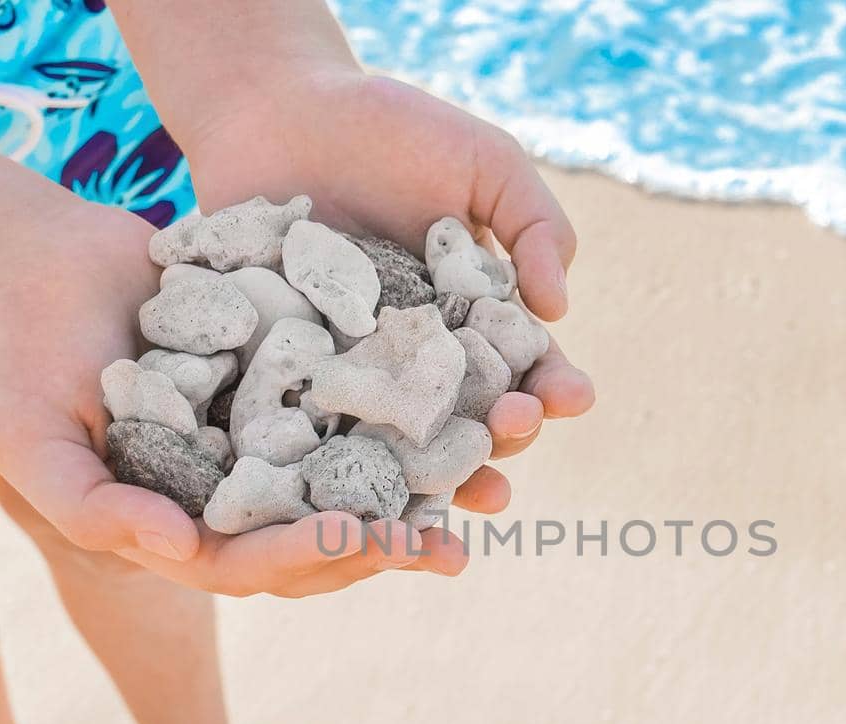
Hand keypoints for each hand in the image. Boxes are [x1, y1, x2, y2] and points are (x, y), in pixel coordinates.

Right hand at [0, 201, 467, 595]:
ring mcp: (262, 431)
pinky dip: (403, 398)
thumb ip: (92, 505)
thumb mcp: (25, 438)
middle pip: (317, 532)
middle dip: (381, 544)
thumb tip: (180, 552)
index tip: (360, 545)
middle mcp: (231, 487)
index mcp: (177, 522)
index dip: (306, 558)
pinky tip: (461, 392)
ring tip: (482, 489)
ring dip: (416, 486)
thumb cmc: (13, 354)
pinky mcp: (287, 370)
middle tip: (447, 548)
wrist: (28, 254)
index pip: (249, 562)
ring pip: (351, 471)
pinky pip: (354, 392)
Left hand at [185, 67, 595, 513]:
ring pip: (400, 443)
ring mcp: (355, 376)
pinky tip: (362, 488)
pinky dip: (340, 465)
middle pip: (469, 417)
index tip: (571, 396)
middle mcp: (420, 360)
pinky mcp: (290, 380)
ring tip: (461, 494)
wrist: (274, 107)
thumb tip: (560, 308)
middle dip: (501, 435)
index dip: (552, 387)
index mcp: (474, 319)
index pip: (524, 367)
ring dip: (436, 476)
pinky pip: (319, 430)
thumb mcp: (483, 163)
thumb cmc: (391, 128)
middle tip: (512, 431)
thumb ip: (535, 225)